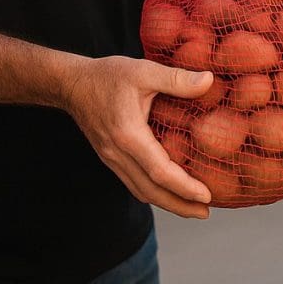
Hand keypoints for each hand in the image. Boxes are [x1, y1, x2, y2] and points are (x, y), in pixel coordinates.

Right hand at [62, 55, 215, 218]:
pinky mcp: (110, 158)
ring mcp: (111, 159)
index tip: (207, 195)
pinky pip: (133, 183)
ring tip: (193, 208)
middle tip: (205, 213)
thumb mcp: (144, 70)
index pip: (159, 171)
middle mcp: (118, 153)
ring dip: (167, 203)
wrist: (72, 84)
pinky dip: (153, 192)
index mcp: (128, 135)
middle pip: (151, 191)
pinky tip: (169, 192)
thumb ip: (176, 78)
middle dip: (180, 206)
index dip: (184, 187)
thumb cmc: (108, 75)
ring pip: (141, 191)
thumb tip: (209, 81)